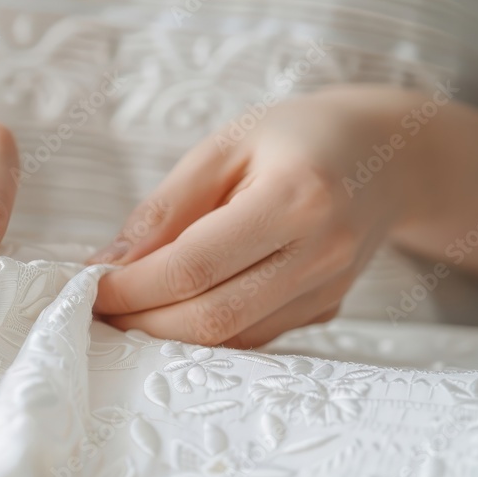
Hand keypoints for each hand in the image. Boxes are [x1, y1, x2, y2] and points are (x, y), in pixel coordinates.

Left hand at [90, 86, 427, 347]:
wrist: (388, 155)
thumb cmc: (294, 138)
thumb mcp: (222, 147)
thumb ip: (165, 209)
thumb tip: (109, 265)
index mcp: (296, 197)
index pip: (195, 265)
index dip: (132, 287)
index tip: (89, 285)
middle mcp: (322, 253)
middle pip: (213, 316)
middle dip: (142, 322)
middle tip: (98, 309)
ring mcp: (330, 289)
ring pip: (233, 338)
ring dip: (168, 335)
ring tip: (127, 310)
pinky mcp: (327, 309)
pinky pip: (253, 336)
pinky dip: (204, 332)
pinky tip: (173, 310)